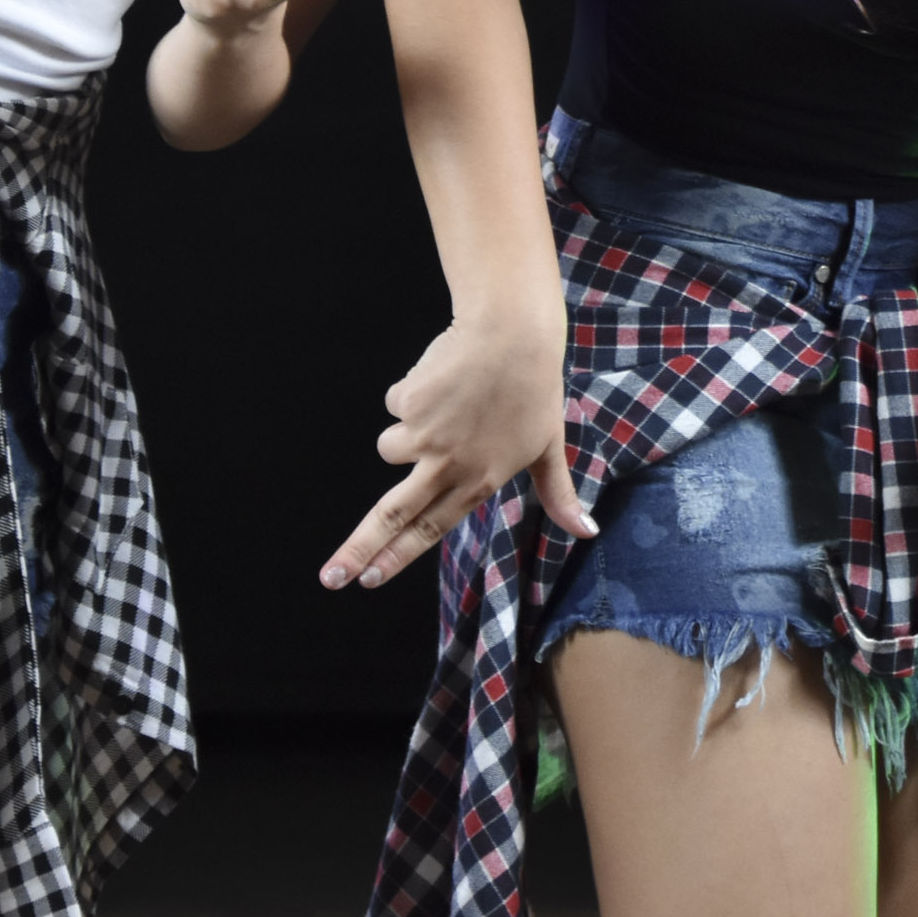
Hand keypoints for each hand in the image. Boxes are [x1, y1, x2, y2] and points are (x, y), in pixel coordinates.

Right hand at [320, 305, 593, 590]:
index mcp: (480, 481)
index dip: (396, 557)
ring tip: (447, 404)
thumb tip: (587, 533)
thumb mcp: (550, 447)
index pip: (430, 530)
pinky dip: (412, 392)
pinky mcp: (408, 402)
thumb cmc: (536, 390)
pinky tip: (444, 376)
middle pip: (391, 516)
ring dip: (406, 432)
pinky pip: (396, 403)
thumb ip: (558, 495)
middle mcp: (448, 465)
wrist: (514, 335)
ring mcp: (425, 435)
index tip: (368, 581)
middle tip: (329, 578)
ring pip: (390, 448)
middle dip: (357, 550)